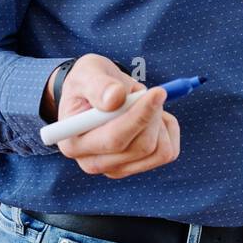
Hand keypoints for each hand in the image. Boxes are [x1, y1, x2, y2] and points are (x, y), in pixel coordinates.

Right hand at [48, 54, 180, 178]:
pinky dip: (167, 129)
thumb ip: (98, 85)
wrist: (95, 92)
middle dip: (152, 113)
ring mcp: (116, 169)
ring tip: (143, 102)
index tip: (158, 92)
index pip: (114, 139)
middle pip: (141, 146)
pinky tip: (152, 116)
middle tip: (150, 90)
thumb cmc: (88, 81)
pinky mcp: (136, 167)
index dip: (139, 117)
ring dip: (159, 120)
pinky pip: (168, 152)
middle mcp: (93, 163)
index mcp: (74, 143)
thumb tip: (114, 99)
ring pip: (158, 151)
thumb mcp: (87, 73)